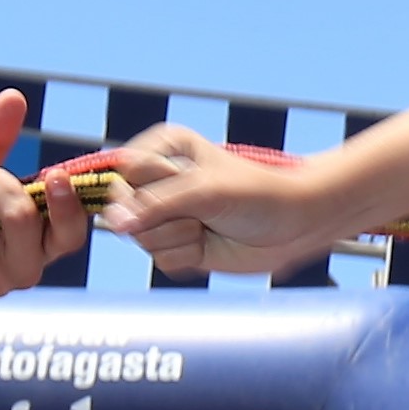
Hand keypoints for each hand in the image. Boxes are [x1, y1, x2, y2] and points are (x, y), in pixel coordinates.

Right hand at [89, 121, 350, 280]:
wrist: (294, 226)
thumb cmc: (257, 195)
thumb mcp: (205, 191)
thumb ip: (155, 204)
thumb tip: (113, 222)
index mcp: (162, 149)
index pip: (122, 174)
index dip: (144, 191)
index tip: (182, 192)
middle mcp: (158, 181)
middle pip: (125, 211)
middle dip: (165, 218)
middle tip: (200, 213)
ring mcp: (165, 214)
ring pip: (142, 239)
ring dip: (180, 239)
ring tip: (208, 226)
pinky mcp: (175, 244)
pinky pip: (160, 260)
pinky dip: (187, 257)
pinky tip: (208, 243)